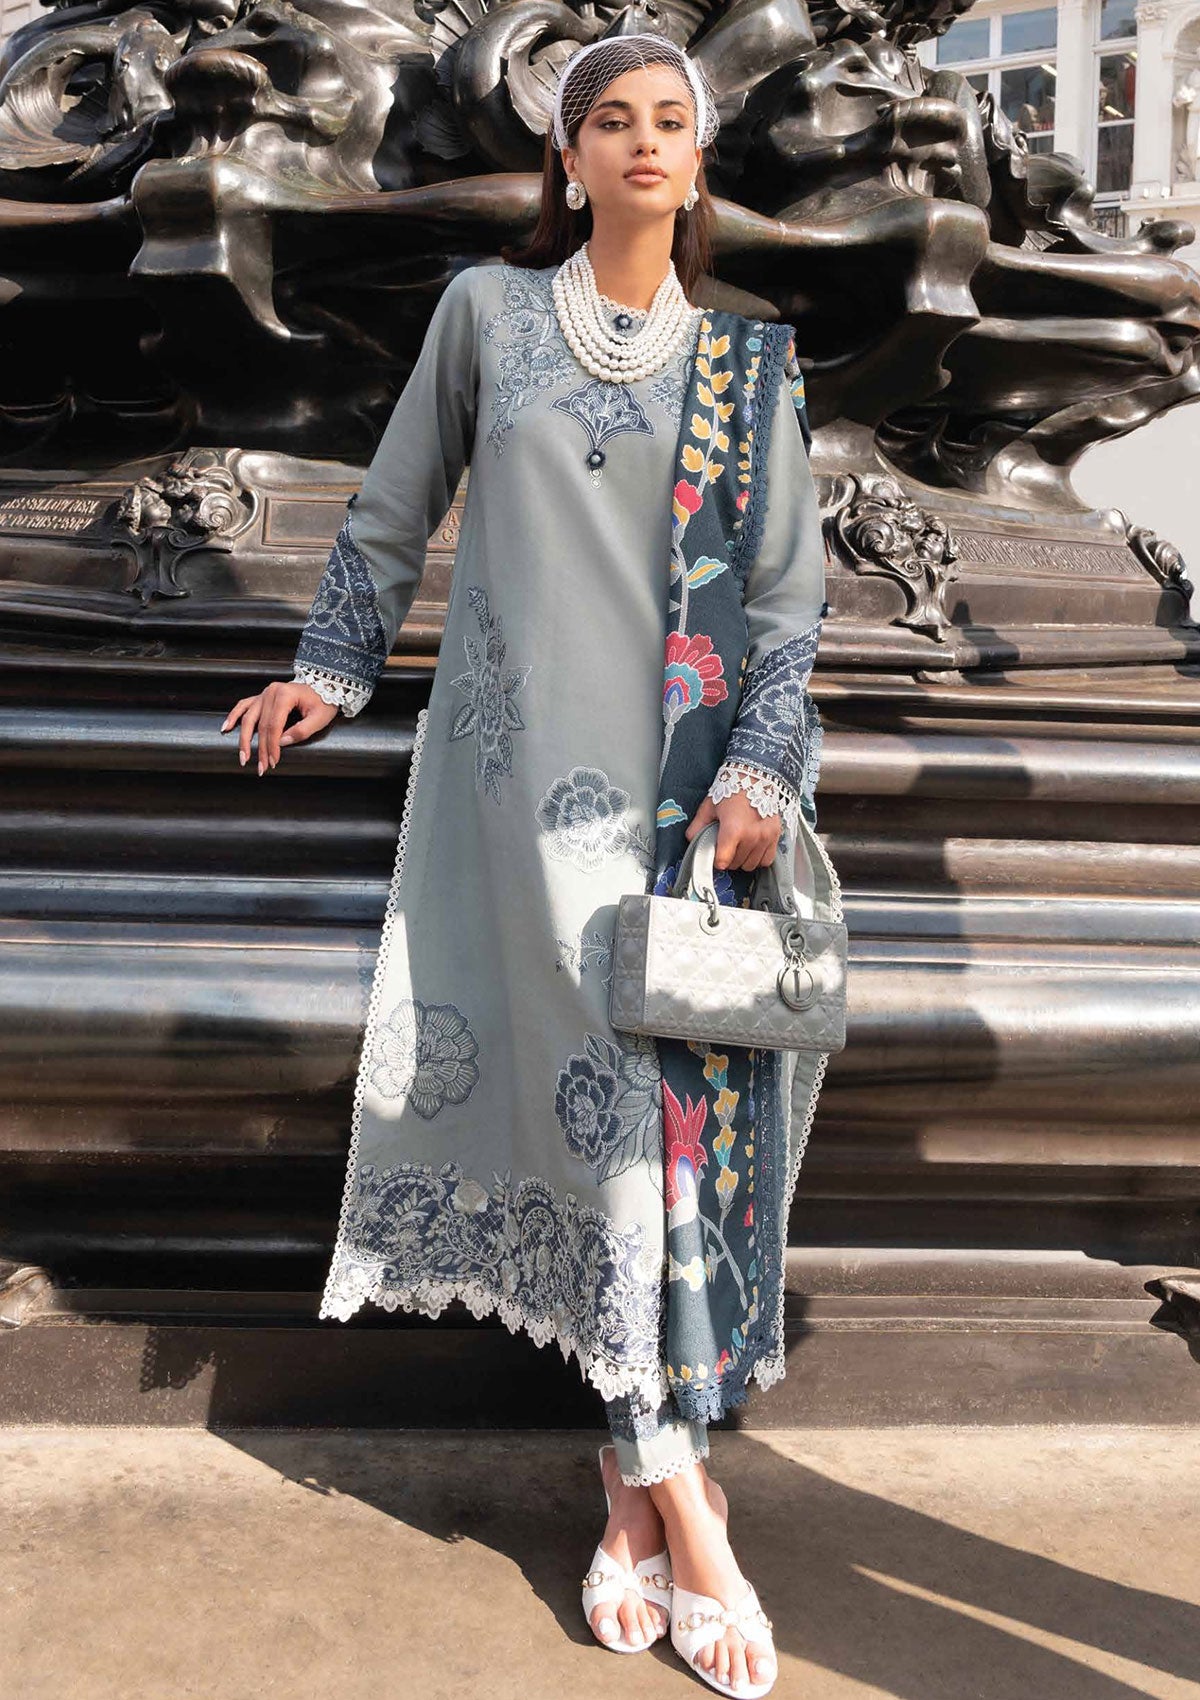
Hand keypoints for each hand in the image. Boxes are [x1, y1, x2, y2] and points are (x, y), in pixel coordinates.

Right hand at [220, 680, 338, 774]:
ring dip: (244, 739)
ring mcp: (264, 693)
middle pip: (260, 725)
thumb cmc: (323, 701)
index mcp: (284, 695)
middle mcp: (271, 692)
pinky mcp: (262, 697)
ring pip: (248, 718)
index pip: (274, 726)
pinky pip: (244, 705)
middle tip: (261, 767)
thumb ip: (301, 731)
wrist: (324, 686)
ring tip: (242, 757)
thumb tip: (282, 742)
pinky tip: (226, 728)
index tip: (273, 761)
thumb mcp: (319, 718)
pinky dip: (234, 716)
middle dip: (260, 749)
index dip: (272, 746)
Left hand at [684, 789, 780, 871]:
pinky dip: (758, 858)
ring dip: (743, 860)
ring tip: (739, 846)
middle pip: (736, 864)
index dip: (716, 860)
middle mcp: (752, 836)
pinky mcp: (775, 836)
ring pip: (751, 865)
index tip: (716, 855)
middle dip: (728, 859)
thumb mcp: (709, 807)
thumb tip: (692, 841)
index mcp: (733, 829)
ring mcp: (766, 837)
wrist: (755, 778)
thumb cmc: (732, 791)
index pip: (723, 862)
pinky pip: (766, 860)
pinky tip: (752, 848)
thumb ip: (697, 827)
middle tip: (726, 846)